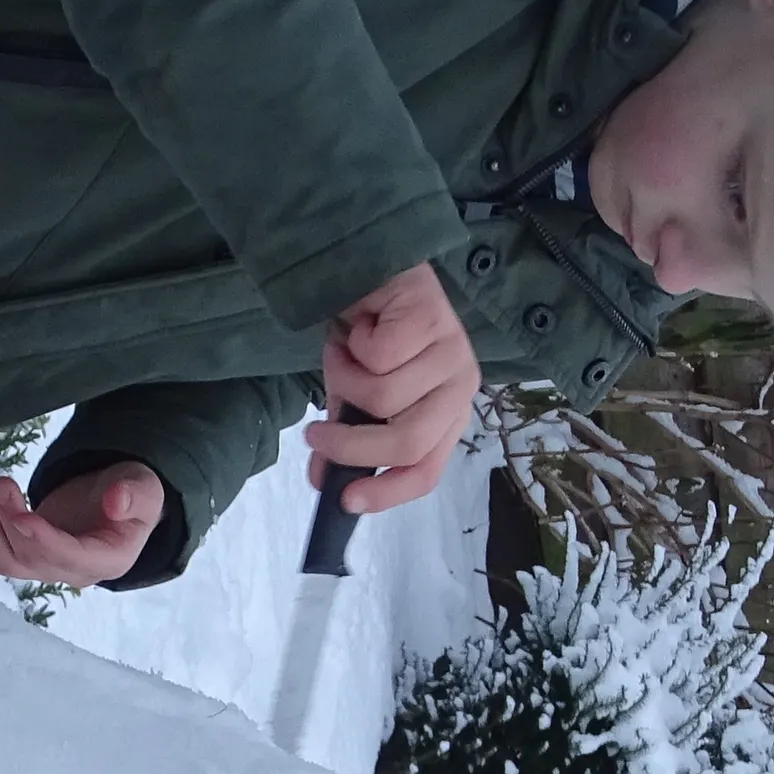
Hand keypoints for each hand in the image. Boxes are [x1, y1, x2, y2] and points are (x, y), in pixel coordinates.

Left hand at [0, 458, 164, 587]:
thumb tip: (115, 502)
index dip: (42, 541)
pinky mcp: (26, 557)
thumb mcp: (145, 488)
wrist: (115, 500)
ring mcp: (47, 567)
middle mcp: (74, 571)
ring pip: (6, 564)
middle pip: (30, 560)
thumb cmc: (131, 493)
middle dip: (7, 521)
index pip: (69, 558)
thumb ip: (134, 495)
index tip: (20, 516)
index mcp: (108, 559)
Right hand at [309, 262, 481, 512]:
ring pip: (383, 395)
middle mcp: (460, 387)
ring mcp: (453, 352)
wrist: (366, 271)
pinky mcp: (435, 319)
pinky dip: (350, 344)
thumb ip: (346, 438)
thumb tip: (323, 482)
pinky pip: (377, 355)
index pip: (427, 470)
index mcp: (447, 414)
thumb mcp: (354, 398)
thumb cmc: (368, 336)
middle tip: (313, 434)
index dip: (386, 493)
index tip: (345, 501)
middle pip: (407, 441)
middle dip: (351, 444)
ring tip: (343, 353)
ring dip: (344, 377)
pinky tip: (359, 325)